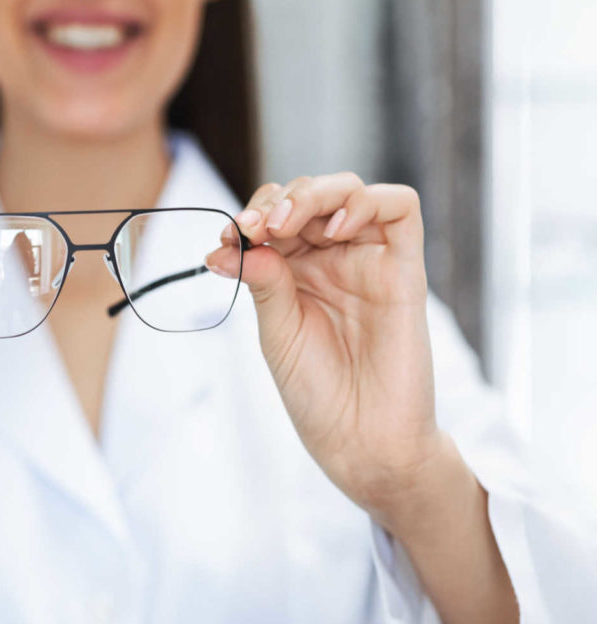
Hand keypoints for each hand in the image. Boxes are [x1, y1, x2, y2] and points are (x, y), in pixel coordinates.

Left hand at [206, 173, 438, 523]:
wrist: (360, 439)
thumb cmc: (316, 391)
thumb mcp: (276, 331)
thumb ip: (262, 281)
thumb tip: (229, 242)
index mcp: (297, 270)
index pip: (275, 215)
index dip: (250, 215)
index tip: (226, 239)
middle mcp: (332, 259)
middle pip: (309, 194)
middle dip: (275, 200)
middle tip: (252, 228)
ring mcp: (369, 261)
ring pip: (349, 190)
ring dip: (312, 194)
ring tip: (284, 224)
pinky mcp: (405, 270)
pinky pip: (400, 210)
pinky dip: (367, 203)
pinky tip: (334, 227)